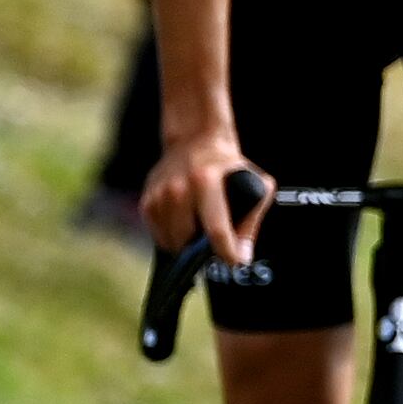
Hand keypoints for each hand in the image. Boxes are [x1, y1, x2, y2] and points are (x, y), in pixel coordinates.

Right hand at [140, 131, 263, 265]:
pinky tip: (185, 224)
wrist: (195, 140)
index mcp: (206, 182)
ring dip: (185, 245)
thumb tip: (243, 255)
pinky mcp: (147, 200)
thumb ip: (251, 220)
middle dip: (202, 250)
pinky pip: (158, 234)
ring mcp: (158, 194)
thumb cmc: (229, 166)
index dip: (226, 251)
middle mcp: (178, 188)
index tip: (234, 263)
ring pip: (170, 240)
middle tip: (215, 245)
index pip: (215, 228)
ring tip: (199, 232)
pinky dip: (172, 236)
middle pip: (187, 240)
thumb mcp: (255, 184)